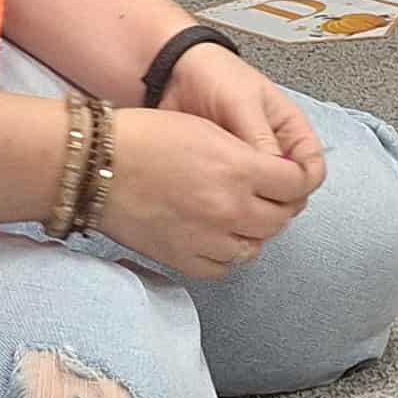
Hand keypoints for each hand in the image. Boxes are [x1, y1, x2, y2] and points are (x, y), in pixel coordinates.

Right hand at [99, 107, 320, 278]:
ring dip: (255, 231)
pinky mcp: (183, 259)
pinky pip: (223, 267)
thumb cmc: (145, 137)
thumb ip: (248, 154)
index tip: (296, 175)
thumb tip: (276, 173)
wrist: (95, 166)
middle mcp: (229, 208)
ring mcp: (207, 238)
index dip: (301, 178)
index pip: (296, 183)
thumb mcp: (208, 130)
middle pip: (280, 218)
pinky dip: (228, 253)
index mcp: (238, 169)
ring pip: (254, 246)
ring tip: (243, 214)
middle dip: (281, 204)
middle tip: (273, 194)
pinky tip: (219, 236)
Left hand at [158, 43, 328, 195]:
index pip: (312, 167)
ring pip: (263, 196)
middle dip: (277, 198)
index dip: (303, 184)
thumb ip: (262, 138)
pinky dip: (228, 198)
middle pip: (291, 189)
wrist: (175, 73)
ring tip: (227, 190)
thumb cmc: (216, 75)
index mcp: (290, 129)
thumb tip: (277, 176)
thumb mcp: (243, 104)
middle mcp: (275, 150)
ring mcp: (250, 164)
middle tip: (251, 196)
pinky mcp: (226, 174)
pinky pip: (235, 195)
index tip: (281, 192)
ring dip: (250, 199)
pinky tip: (214, 192)